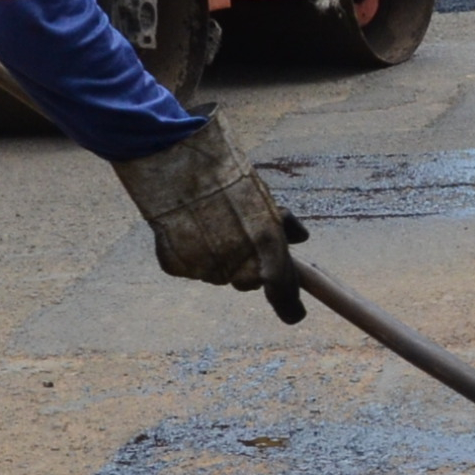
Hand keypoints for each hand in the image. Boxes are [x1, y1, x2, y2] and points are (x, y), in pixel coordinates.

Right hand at [111, 117, 311, 323]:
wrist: (173, 161)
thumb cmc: (222, 173)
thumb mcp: (260, 194)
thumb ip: (282, 222)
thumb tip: (301, 237)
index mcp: (267, 246)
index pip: (283, 291)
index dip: (290, 306)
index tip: (295, 314)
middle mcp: (238, 264)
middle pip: (249, 282)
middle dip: (248, 266)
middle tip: (236, 233)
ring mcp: (205, 269)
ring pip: (218, 274)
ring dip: (218, 256)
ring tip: (206, 220)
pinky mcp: (177, 266)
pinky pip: (190, 267)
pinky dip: (190, 253)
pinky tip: (185, 225)